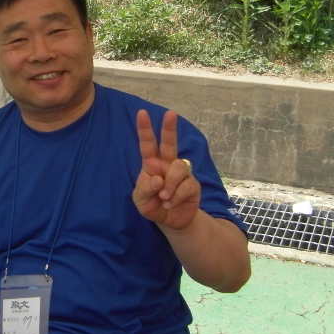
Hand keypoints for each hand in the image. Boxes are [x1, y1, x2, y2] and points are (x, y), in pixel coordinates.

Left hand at [132, 109, 200, 230]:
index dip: (145, 129)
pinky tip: (170, 204)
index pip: (147, 145)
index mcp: (151, 164)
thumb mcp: (140, 200)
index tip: (141, 113)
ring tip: (164, 198)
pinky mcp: (193, 185)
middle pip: (170, 144)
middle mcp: (167, 164)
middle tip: (171, 113)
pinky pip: (186, 186)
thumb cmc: (152, 205)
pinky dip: (176, 197)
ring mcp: (182, 174)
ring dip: (170, 184)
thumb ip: (144, 189)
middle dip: (169, 128)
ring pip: (179, 168)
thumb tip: (157, 178)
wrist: (170, 221)